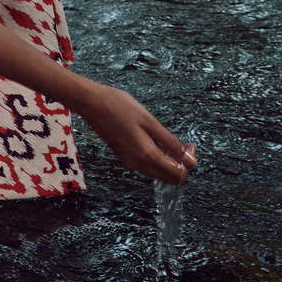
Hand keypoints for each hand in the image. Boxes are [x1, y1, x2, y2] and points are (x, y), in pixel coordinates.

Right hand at [72, 83, 196, 184]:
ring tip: (171, 141)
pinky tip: (157, 141)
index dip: (189, 162)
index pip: (178, 174)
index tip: (190, 144)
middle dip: (182, 165)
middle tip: (184, 145)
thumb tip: (188, 158)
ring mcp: (129, 162)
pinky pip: (147, 166)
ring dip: (170, 162)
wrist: (91, 103)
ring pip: (158, 173)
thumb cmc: (120, 106)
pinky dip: (158, 159)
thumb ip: (169, 141)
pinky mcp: (123, 156)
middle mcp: (138, 164)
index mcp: (147, 155)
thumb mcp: (149, 121)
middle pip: (169, 178)